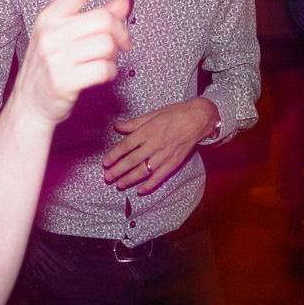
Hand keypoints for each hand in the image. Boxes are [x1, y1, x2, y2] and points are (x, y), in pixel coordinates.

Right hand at [13, 0, 131, 124]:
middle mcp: (49, 34)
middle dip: (120, 32)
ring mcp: (55, 58)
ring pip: (106, 45)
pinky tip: (102, 75)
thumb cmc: (51, 68)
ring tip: (105, 61)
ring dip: (114, 55)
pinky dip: (110, 72)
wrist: (29, 105)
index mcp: (49, 18)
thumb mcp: (66, 38)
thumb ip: (94, 18)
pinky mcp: (63, 81)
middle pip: (103, 20)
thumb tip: (122, 1)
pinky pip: (104, 69)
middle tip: (124, 43)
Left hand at [102, 97, 217, 194]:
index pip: (126, 145)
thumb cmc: (175, 113)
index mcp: (148, 130)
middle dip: (118, 170)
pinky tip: (140, 190)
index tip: (105, 162)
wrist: (198, 119)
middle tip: (107, 177)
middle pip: (132, 160)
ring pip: (144, 170)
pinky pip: (159, 176)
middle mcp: (155, 144)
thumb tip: (117, 126)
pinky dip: (150, 185)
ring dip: (130, 179)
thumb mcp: (152, 114)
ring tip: (119, 184)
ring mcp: (164, 155)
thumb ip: (133, 123)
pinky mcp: (174, 162)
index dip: (114, 155)